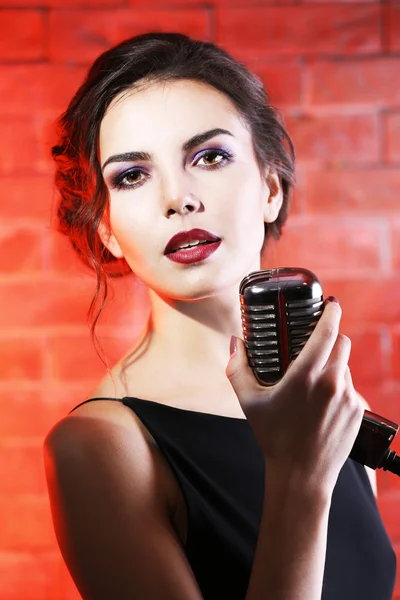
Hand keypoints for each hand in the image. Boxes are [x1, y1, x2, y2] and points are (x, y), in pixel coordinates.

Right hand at [225, 298, 364, 495]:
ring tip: (313, 387)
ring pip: (345, 366)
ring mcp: (349, 397)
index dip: (332, 312)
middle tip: (315, 346)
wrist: (302, 475)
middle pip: (342, 343)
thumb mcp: (249, 401)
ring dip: (333, 366)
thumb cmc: (274, 437)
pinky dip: (339, 388)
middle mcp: (332, 383)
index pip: (328, 332)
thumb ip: (238, 368)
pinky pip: (351, 388)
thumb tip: (234, 343)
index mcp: (306, 375)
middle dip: (331, 339)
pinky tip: (322, 406)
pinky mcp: (358, 410)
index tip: (331, 304)